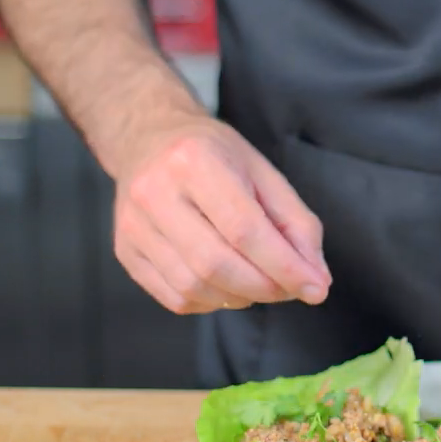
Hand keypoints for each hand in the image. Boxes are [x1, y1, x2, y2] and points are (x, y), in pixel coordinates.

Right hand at [111, 116, 330, 314]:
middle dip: (264, 287)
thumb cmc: (213, 156)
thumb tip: (315, 279)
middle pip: (215, 264)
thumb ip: (296, 224)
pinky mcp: (125, 251)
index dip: (284, 266)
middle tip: (290, 289)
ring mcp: (134, 225)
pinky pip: (174, 297)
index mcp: (195, 161)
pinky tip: (226, 285)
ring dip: (239, 297)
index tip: (315, 288)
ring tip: (258, 283)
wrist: (148, 139)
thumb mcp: (263, 173)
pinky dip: (211, 302)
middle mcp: (156, 192)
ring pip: (193, 287)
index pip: (244, 229)